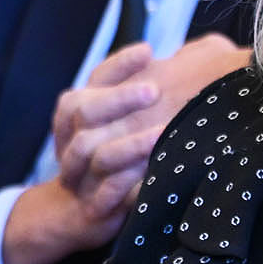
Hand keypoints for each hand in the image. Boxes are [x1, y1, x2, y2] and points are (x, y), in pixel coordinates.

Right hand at [53, 44, 161, 213]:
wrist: (77, 213)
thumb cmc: (117, 159)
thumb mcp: (128, 121)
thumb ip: (149, 90)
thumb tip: (188, 59)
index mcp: (84, 113)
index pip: (97, 79)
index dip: (119, 65)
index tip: (148, 51)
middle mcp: (74, 139)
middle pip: (84, 109)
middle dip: (118, 98)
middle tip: (154, 90)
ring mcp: (80, 173)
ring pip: (89, 151)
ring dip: (127, 143)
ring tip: (160, 134)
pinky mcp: (91, 207)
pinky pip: (103, 194)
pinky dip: (125, 183)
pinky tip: (151, 174)